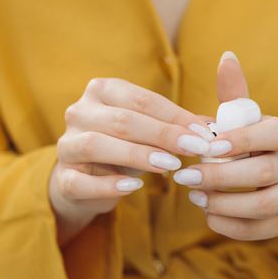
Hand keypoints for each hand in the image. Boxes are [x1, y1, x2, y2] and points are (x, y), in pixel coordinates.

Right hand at [50, 78, 212, 244]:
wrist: (87, 180)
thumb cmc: (124, 148)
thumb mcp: (150, 132)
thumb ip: (177, 125)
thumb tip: (214, 126)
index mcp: (102, 91)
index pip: (141, 99)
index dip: (175, 116)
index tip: (205, 132)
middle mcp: (79, 112)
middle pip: (122, 120)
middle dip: (163, 134)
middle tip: (195, 148)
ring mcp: (67, 145)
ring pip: (98, 144)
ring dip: (138, 155)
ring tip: (171, 166)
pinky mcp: (63, 177)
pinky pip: (81, 181)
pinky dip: (108, 185)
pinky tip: (134, 187)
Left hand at [173, 53, 277, 240]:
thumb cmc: (264, 145)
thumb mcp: (254, 119)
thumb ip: (235, 95)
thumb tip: (225, 57)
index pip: (269, 135)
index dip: (240, 140)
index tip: (207, 147)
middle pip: (263, 173)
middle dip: (221, 177)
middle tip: (185, 177)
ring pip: (262, 205)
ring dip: (223, 203)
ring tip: (194, 196)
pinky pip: (258, 230)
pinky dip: (230, 225)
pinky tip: (208, 213)